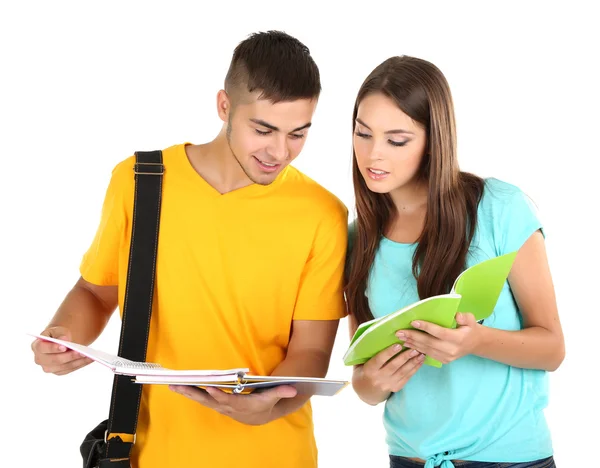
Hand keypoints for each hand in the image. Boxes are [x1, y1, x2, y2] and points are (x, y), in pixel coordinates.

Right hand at [31, 326, 92, 374]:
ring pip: (64, 366)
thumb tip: (64, 339)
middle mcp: (39, 359)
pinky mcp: (58, 372)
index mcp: (36, 346)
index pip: (42, 348)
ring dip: (78, 361)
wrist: (59, 341)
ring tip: (89, 356)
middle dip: (69, 356)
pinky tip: (90, 359)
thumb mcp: (58, 330)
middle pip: (55, 360)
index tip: (64, 347)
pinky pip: (70, 369)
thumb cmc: (58, 334)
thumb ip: (60, 333)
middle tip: (82, 352)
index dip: (53, 348)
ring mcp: (48, 368)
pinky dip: (81, 364)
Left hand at [169, 384, 297, 425]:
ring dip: (188, 392)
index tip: (210, 389)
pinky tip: (180, 386)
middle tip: (180, 386)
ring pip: (202, 400)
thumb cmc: (266, 403)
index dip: (220, 396)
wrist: (259, 416)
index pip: (229, 401)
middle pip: (209, 401)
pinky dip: (191, 392)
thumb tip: (293, 389)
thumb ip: (281, 392)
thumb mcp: (274, 397)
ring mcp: (221, 406)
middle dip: (195, 393)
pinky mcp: (216, 403)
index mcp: (243, 406)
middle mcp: (229, 408)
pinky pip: (201, 398)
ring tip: (174, 385)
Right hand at [361, 344, 424, 393]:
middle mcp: (379, 378)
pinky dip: (415, 369)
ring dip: (413, 362)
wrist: (366, 389)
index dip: (389, 353)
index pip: (379, 360)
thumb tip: (373, 331)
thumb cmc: (365, 368)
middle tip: (414, 348)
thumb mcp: (362, 361)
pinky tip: (420, 361)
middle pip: (393, 366)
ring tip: (421, 353)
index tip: (398, 345)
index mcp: (369, 369)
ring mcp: (388, 384)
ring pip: (402, 372)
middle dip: (405, 357)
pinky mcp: (396, 387)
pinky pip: (407, 377)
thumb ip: (368, 349)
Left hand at [397, 312, 481, 363]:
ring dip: (412, 343)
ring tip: (400, 337)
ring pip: (426, 349)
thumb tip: (456, 316)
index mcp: (458, 338)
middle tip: (399, 332)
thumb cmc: (470, 329)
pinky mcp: (443, 360)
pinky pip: (427, 354)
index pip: (439, 332)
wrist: (475, 344)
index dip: (426, 327)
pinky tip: (407, 344)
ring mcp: (447, 357)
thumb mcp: (471, 320)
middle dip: (413, 337)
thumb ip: (464, 317)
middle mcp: (452, 349)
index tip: (413, 322)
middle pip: (429, 342)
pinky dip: (416, 349)